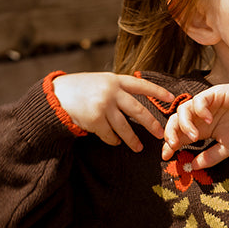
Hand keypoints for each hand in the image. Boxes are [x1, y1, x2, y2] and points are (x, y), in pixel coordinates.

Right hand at [51, 72, 173, 151]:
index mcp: (115, 80)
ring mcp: (103, 106)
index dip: (157, 91)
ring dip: (132, 140)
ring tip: (138, 148)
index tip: (171, 98)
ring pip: (124, 127)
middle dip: (151, 124)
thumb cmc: (82, 89)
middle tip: (160, 134)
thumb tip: (139, 103)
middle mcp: (111, 91)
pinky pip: (110, 135)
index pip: (141, 85)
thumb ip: (118, 89)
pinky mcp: (95, 120)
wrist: (57, 95)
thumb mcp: (101, 82)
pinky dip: (113, 140)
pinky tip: (114, 141)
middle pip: (138, 111)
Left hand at [162, 84, 228, 168]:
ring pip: (182, 110)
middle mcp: (199, 116)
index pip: (179, 135)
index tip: (166, 157)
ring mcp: (205, 104)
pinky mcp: (213, 94)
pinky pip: (199, 100)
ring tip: (195, 136)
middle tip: (173, 145)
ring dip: (185, 124)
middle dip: (170, 133)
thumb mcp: (226, 149)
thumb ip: (209, 157)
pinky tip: (209, 119)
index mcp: (201, 129)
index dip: (170, 145)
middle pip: (174, 121)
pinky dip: (200, 110)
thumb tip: (192, 167)